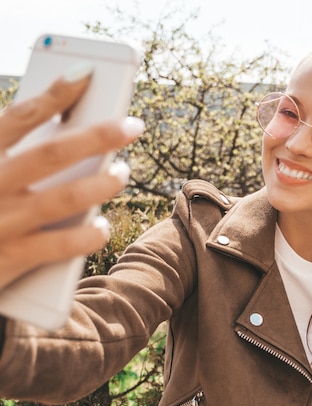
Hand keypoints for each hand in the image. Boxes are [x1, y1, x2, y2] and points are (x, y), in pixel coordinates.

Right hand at [0, 72, 143, 287]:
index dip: (53, 95)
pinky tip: (102, 225)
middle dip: (98, 136)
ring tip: (122, 172)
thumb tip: (64, 124)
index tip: (85, 73)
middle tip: (132, 126)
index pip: (18, 118)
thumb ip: (10, 153)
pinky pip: (63, 246)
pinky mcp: (11, 259)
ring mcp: (2, 223)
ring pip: (67, 197)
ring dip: (103, 183)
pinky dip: (90, 234)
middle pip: (54, 153)